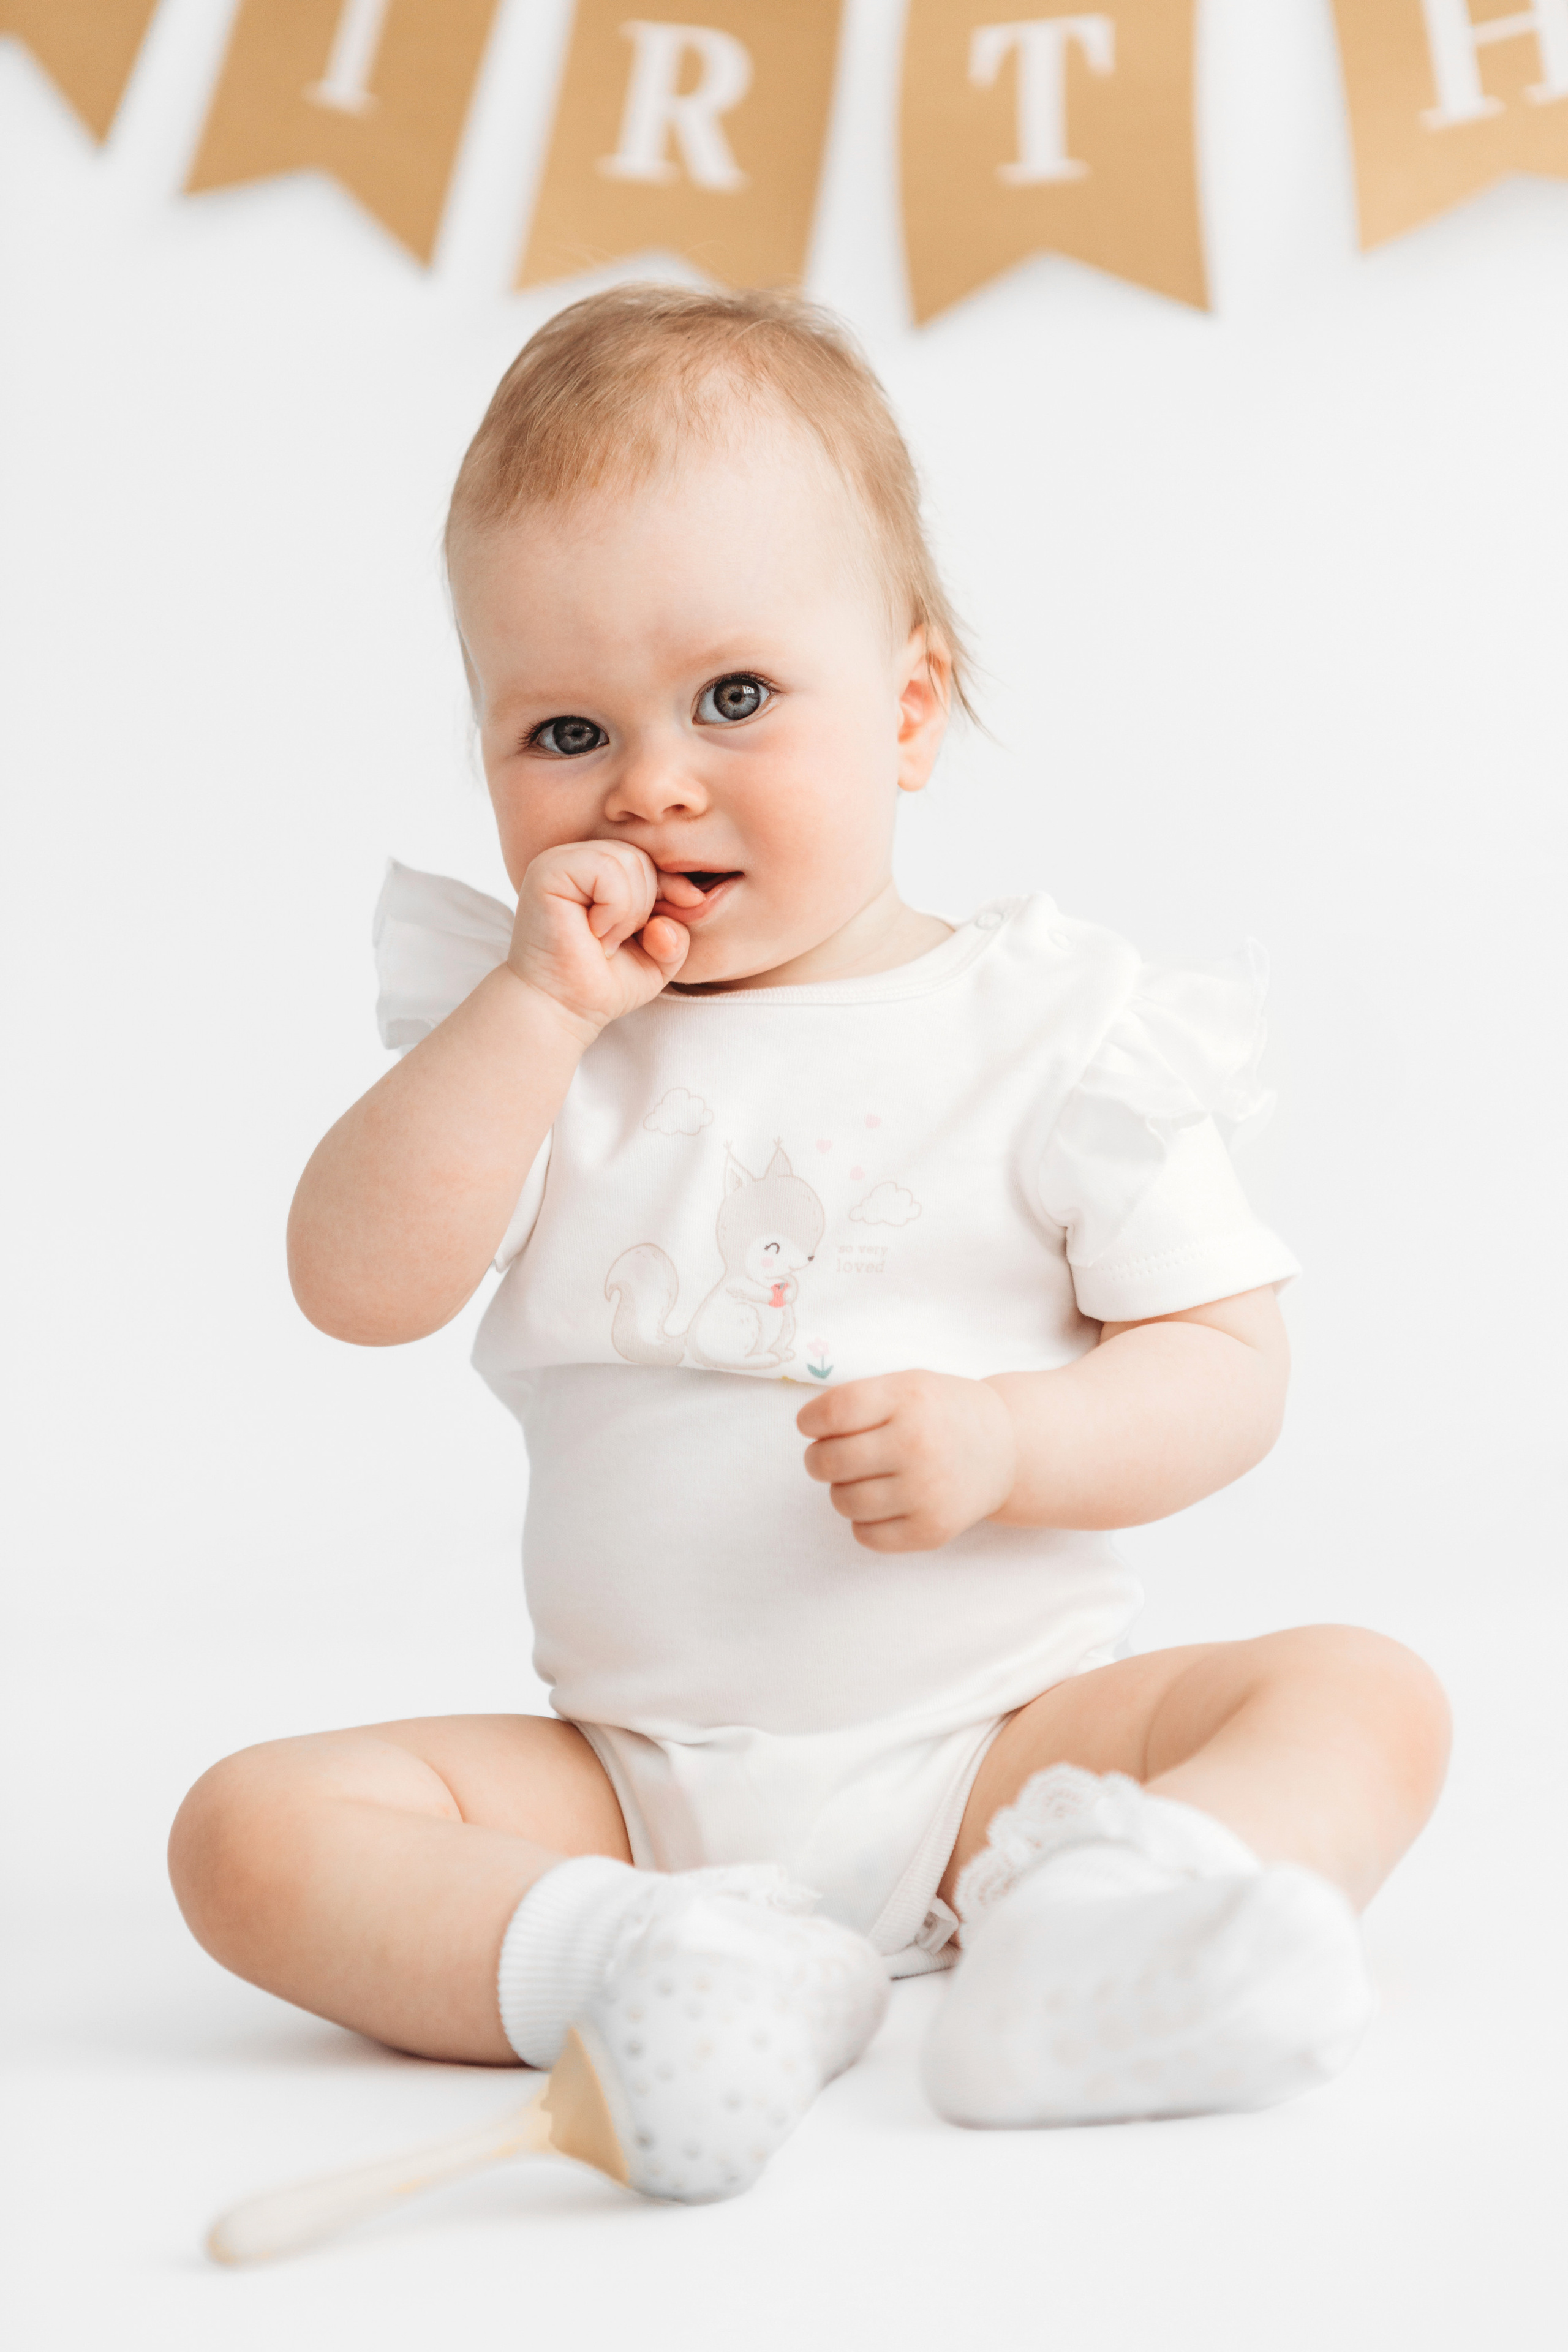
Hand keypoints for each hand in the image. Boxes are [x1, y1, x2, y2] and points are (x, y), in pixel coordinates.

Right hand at [506, 841, 689, 1032]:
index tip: (690, 907)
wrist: (562, 1010)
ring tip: (605, 941)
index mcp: (598, 872)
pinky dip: (614, 907)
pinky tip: (594, 933)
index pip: (648, 859)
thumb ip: (680, 929)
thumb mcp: (658, 958)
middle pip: (641, 857)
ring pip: (628, 860)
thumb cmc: (602, 984)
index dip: (673, 885)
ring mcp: (559, 860)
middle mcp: (577, 859)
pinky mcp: (547, 870)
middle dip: (646, 905)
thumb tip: (693, 899)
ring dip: (629, 911)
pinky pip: (606, 868)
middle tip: (617, 942)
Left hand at [797, 1371, 1017, 1551]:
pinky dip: (863, 1521)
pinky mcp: (932, 1530)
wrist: (1006, 1449)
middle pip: (828, 1461)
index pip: (833, 1413)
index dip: (810, 1421)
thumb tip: (808, 1431)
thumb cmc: (940, 1413)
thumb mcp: (906, 1385)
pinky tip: (885, 1502)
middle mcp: (917, 1444)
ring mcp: (927, 1491)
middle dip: (817, 1459)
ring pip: (842, 1501)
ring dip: (842, 1490)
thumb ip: (857, 1400)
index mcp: (908, 1398)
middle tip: (834, 1455)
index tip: (812, 1425)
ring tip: (865, 1478)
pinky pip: (865, 1536)